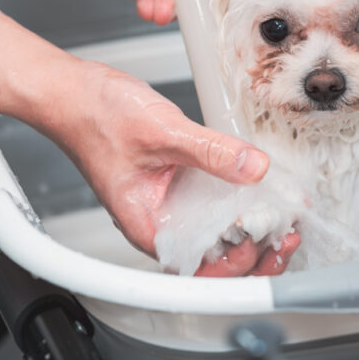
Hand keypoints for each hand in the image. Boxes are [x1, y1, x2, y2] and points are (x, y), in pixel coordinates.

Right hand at [44, 61, 298, 274]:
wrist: (73, 92)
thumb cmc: (95, 117)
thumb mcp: (163, 132)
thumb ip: (210, 151)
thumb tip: (252, 167)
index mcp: (147, 224)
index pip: (198, 267)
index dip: (236, 265)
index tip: (266, 243)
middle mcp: (159, 220)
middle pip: (212, 258)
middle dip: (254, 254)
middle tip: (286, 236)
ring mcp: (169, 201)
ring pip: (215, 232)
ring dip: (251, 230)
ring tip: (282, 220)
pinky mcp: (177, 181)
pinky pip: (212, 202)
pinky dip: (239, 201)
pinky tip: (261, 192)